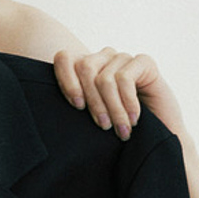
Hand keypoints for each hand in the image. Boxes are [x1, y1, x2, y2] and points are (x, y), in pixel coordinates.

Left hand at [52, 47, 185, 139]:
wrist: (158, 139)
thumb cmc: (119, 132)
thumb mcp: (90, 119)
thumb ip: (74, 107)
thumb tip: (40, 112)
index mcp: (85, 69)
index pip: (64, 58)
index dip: (66, 80)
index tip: (76, 108)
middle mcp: (103, 58)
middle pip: (85, 68)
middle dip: (93, 102)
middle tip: (103, 127)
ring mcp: (123, 58)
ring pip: (105, 77)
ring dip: (113, 108)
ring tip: (120, 130)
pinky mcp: (144, 62)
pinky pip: (126, 78)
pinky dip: (128, 102)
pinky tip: (134, 119)